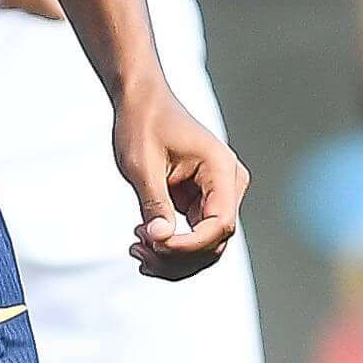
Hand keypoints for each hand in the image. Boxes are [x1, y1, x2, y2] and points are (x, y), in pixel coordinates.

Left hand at [116, 83, 245, 280]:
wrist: (141, 104)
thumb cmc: (143, 124)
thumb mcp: (142, 164)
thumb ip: (153, 202)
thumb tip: (160, 240)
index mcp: (221, 170)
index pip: (219, 224)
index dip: (189, 244)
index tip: (153, 243)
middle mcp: (227, 185)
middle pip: (215, 242)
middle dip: (177, 256)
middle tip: (136, 249)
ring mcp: (217, 196)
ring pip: (205, 247)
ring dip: (171, 259)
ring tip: (135, 248)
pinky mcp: (201, 204)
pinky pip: (193, 238)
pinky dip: (169, 250)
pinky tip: (141, 245)